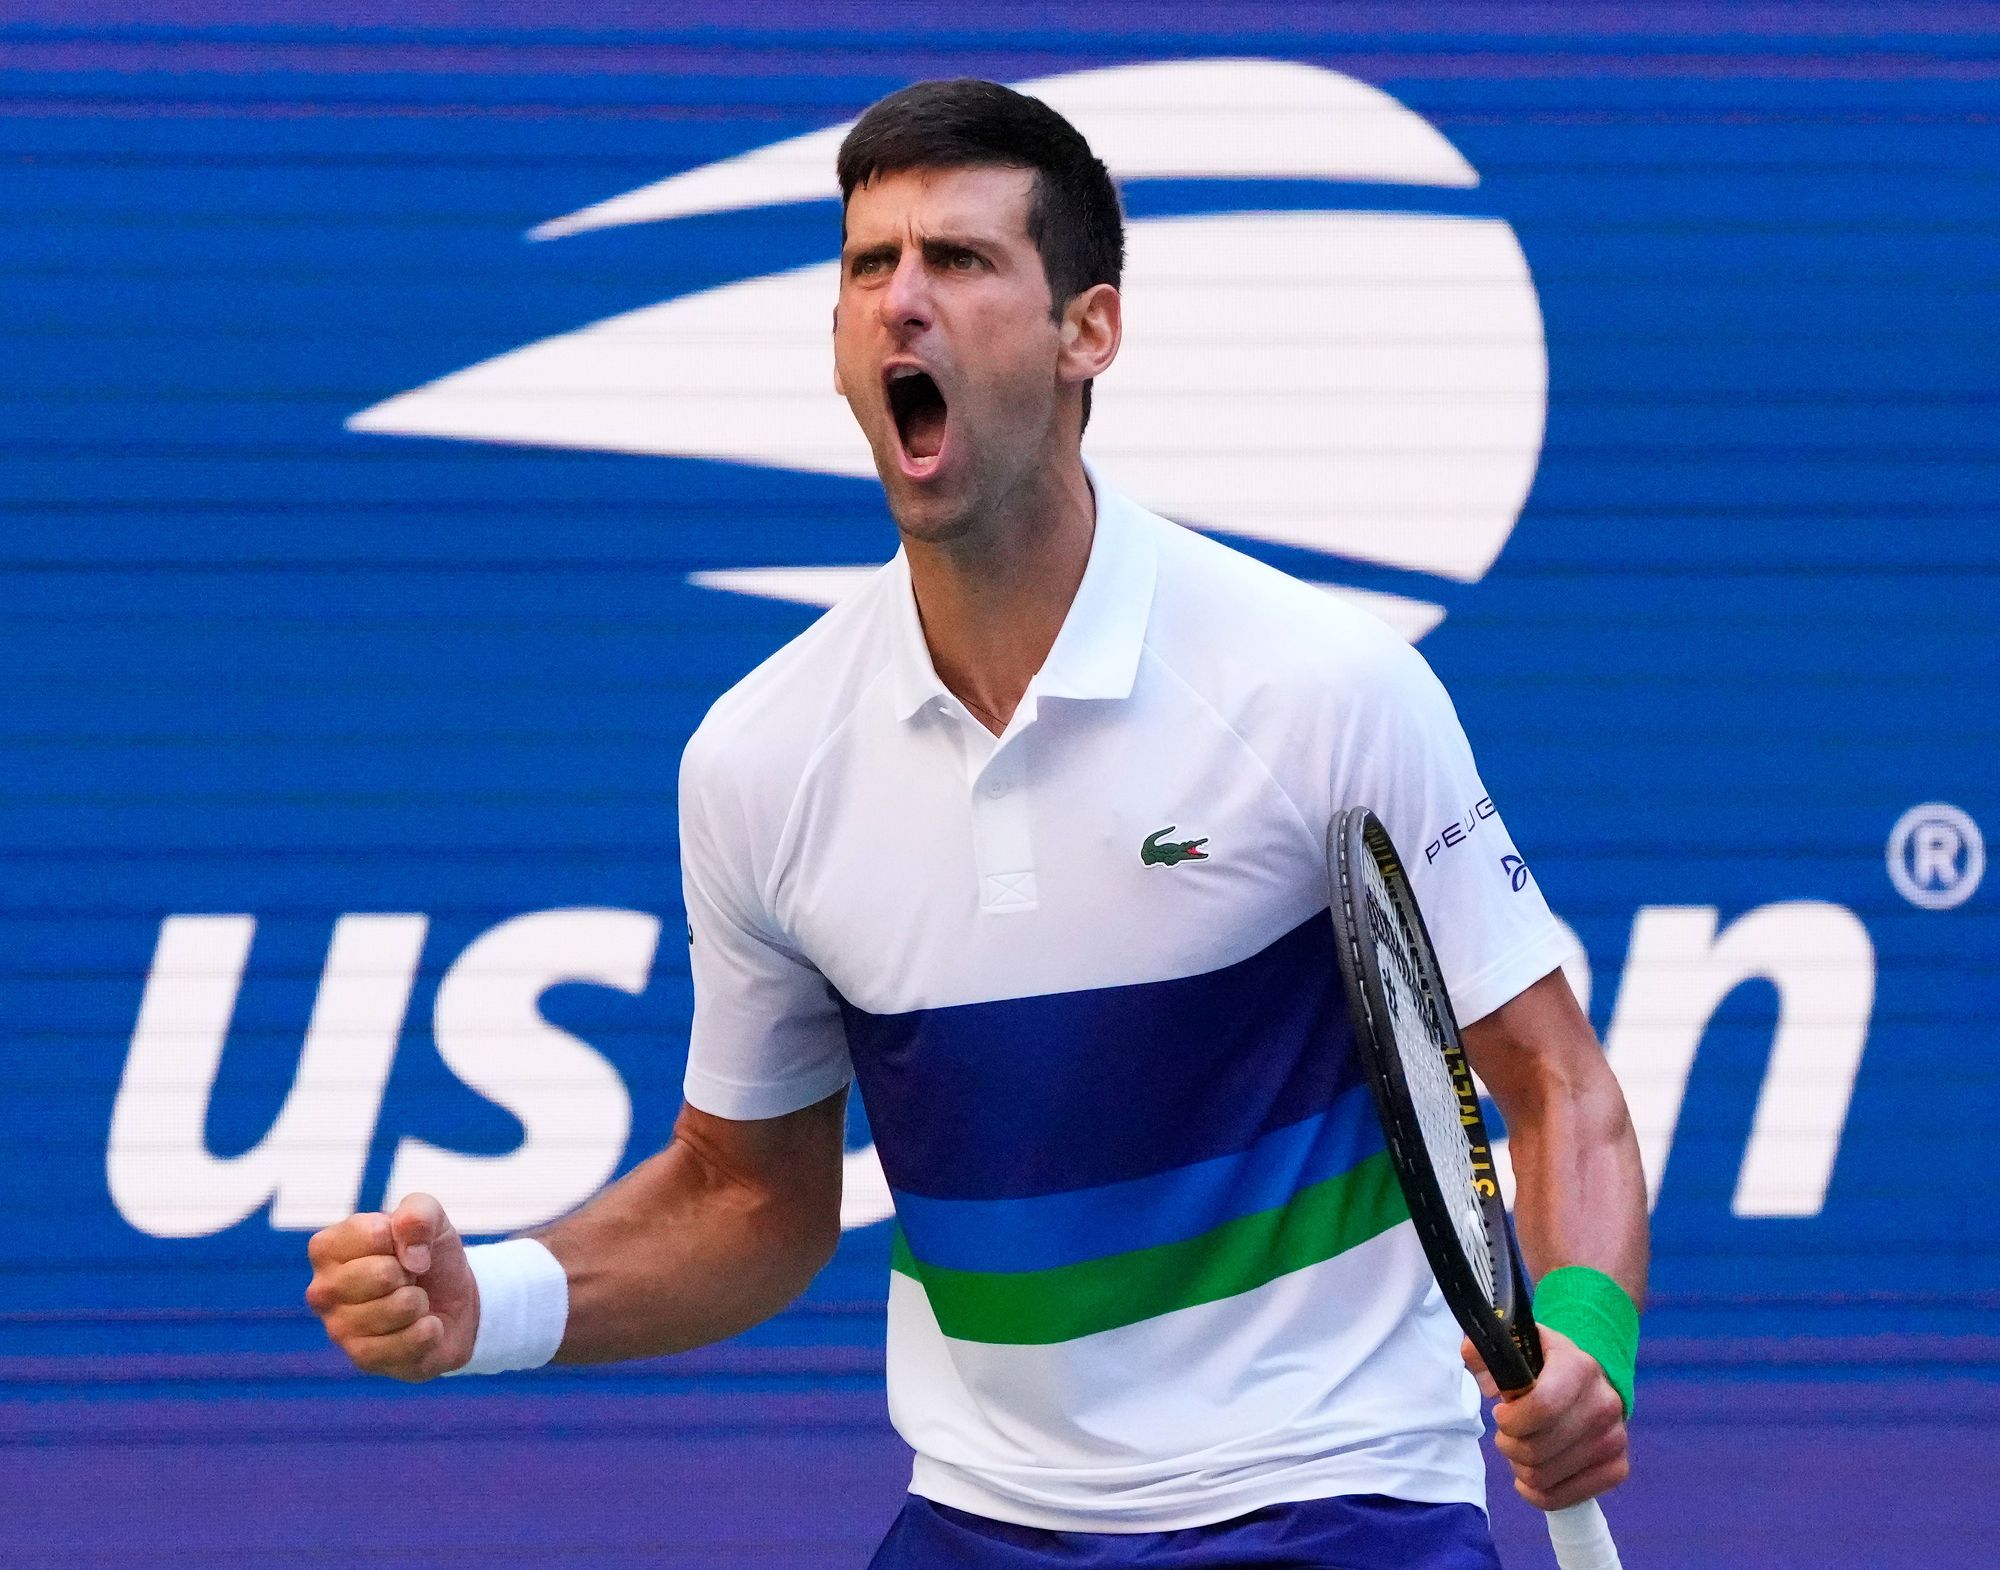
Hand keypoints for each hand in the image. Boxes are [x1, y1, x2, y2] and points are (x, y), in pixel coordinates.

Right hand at [305, 1193, 477, 1381]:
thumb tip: (410, 1254)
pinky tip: (421, 1328)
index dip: (402, 1238)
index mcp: (327, 1248)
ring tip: (412, 1302)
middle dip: (411, 1272)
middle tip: (408, 1277)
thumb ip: (419, 1213)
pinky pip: (409, 1342)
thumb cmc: (429, 1255)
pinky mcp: (362, 1360)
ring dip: (420, 1301)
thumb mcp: (432, 1219)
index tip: (400, 1246)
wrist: (454, 1303)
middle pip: (382, 1274)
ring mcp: (338, 1328)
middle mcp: (322, 1290)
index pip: (372, 1234)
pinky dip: (430, 1330)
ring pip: (399, 1307)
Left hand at [1462, 1330, 1628, 1510]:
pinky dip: (1537, 1492)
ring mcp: (1614, 1440)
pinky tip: (1532, 1472)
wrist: (1590, 1381)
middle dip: (1509, 1443)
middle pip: (1536, 1449)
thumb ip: (1484, 1351)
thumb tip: (1480, 1372)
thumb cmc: (1544, 1365)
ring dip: (1520, 1466)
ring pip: (1543, 1477)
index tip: (1500, 1413)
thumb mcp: (1515, 1344)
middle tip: (1508, 1432)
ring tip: (1522, 1447)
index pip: (1542, 1407)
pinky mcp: (1617, 1468)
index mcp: (1579, 1367)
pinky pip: (1563, 1498)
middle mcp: (1604, 1405)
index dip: (1511, 1419)